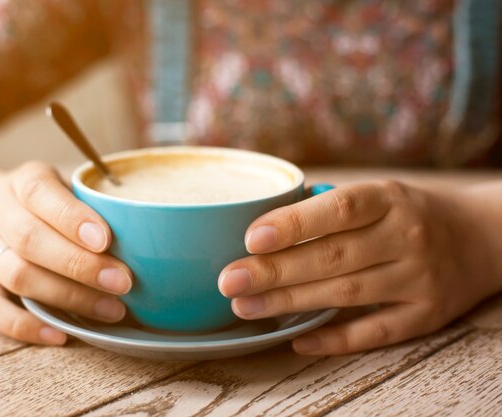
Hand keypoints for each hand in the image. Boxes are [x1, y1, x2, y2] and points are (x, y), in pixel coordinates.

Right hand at [0, 162, 131, 344]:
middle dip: (80, 265)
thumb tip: (148, 233)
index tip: (106, 239)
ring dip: (66, 296)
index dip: (72, 217)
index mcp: (22, 182)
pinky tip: (62, 334)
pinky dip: (25, 326)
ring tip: (111, 310)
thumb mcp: (59, 185)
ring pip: (16, 276)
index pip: (40, 193)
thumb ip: (92, 202)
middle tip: (123, 282)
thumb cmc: (38, 202)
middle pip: (30, 240)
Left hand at [218, 181, 501, 354]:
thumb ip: (329, 207)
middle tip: (229, 280)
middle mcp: (407, 237)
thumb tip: (263, 226)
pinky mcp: (424, 315)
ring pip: (346, 294)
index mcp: (390, 199)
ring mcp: (418, 279)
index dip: (295, 223)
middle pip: (333, 257)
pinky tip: (296, 338)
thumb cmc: (408, 213)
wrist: (479, 238)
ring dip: (290, 303)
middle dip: (275, 271)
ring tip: (244, 306)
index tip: (250, 237)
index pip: (340, 208)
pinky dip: (334, 338)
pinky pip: (374, 331)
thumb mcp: (380, 194)